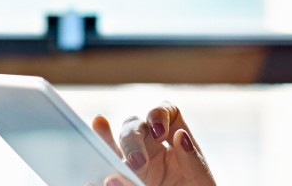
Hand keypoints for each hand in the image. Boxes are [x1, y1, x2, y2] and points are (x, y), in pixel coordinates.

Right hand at [91, 102, 216, 185]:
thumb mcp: (201, 182)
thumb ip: (192, 161)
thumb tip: (180, 136)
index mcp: (176, 142)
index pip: (165, 112)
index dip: (158, 113)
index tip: (160, 132)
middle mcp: (153, 148)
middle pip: (135, 126)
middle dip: (133, 140)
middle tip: (137, 163)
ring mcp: (134, 164)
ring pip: (116, 144)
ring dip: (108, 143)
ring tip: (104, 140)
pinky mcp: (120, 180)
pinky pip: (104, 166)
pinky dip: (96, 161)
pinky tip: (91, 162)